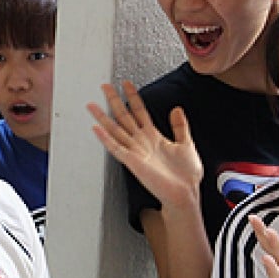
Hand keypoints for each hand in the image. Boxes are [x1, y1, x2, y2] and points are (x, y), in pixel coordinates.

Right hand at [87, 80, 202, 206]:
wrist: (185, 193)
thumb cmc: (186, 175)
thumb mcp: (186, 144)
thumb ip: (180, 126)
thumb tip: (176, 109)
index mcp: (153, 137)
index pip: (139, 112)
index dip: (132, 97)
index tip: (126, 84)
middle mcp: (141, 143)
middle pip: (124, 117)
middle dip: (114, 101)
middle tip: (104, 86)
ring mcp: (135, 152)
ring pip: (115, 130)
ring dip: (103, 117)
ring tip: (92, 105)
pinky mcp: (132, 162)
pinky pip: (116, 148)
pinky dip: (106, 139)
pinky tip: (97, 129)